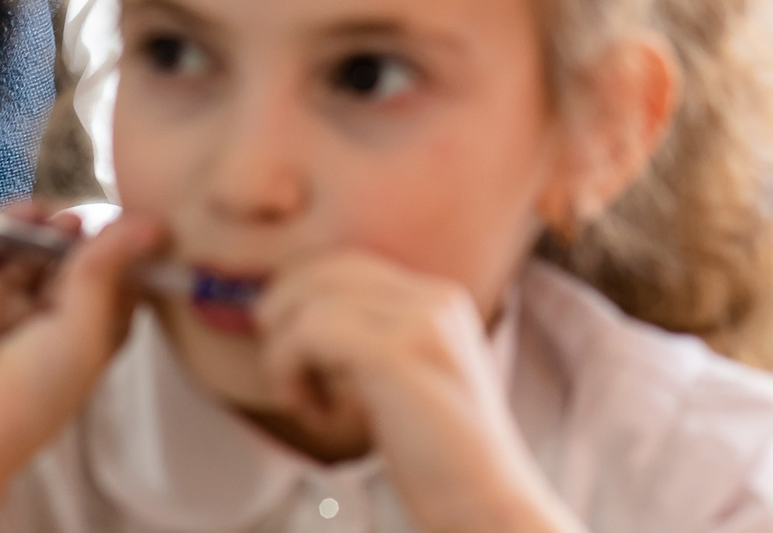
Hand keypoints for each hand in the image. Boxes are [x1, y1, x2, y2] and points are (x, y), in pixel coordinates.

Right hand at [0, 212, 163, 532]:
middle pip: (73, 261)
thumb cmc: (32, 390)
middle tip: (105, 221)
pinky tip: (32, 211)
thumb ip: (108, 269)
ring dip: (53, 227)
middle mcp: (41, 315)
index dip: (129, 259)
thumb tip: (152, 223)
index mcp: (80, 338)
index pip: (113, 286)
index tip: (151, 232)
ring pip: (33, 246)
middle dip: (90, 239)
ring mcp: (1, 295)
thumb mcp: (86, 331)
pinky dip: (12, 217)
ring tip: (68, 223)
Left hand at [257, 251, 579, 532]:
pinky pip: (311, 330)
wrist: (488, 508)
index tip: (296, 360)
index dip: (303, 302)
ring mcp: (422, 321)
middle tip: (289, 377)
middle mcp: (436, 298)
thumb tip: (294, 316)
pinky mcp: (401, 353)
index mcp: (441, 301)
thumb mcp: (406, 382)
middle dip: (284, 316)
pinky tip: (316, 412)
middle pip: (326, 268)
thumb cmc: (440, 462)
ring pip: (311, 298)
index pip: (348, 264)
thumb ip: (371, 342)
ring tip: (305, 399)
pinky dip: (290, 368)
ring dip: (284, 352)